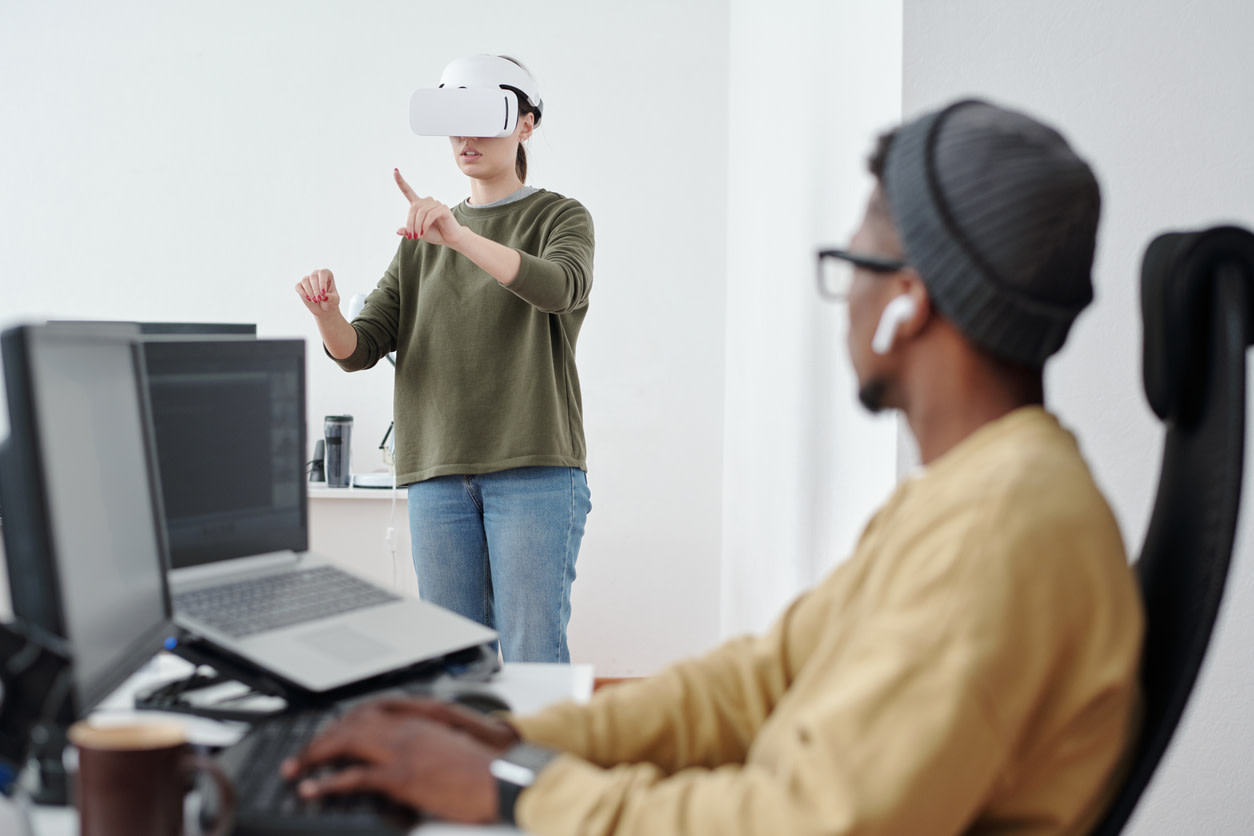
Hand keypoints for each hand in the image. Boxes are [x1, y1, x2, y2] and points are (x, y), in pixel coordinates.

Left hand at [279, 699, 512, 823]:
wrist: (505, 778)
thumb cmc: (485, 769)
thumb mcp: (451, 746)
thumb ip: (424, 743)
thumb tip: (404, 756)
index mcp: (419, 719)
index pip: (368, 713)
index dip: (341, 725)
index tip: (325, 738)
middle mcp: (407, 728)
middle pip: (351, 725)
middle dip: (320, 740)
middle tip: (299, 756)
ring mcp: (403, 750)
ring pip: (346, 743)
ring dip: (314, 755)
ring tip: (294, 769)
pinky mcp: (403, 776)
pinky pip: (355, 777)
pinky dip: (328, 782)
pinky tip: (312, 788)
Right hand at [295, 268, 339, 316]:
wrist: (323, 308)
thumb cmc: (330, 301)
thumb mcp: (335, 301)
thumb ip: (331, 298)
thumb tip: (324, 296)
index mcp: (327, 274)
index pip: (322, 273)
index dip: (322, 282)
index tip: (323, 293)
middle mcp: (316, 274)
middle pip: (313, 276)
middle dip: (315, 289)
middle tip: (318, 299)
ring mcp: (308, 279)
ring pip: (305, 280)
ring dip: (309, 291)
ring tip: (315, 301)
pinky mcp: (300, 286)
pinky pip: (298, 286)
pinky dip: (302, 293)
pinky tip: (308, 299)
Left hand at [394, 168, 462, 246]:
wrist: (450, 238)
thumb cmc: (435, 233)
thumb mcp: (418, 233)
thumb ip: (409, 231)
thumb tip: (398, 231)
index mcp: (419, 205)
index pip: (408, 191)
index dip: (401, 182)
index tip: (395, 171)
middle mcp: (427, 201)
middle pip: (413, 208)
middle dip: (410, 223)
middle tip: (412, 236)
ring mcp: (436, 204)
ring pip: (421, 212)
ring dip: (417, 225)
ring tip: (418, 235)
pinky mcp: (443, 208)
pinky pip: (430, 214)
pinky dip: (425, 224)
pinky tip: (424, 231)